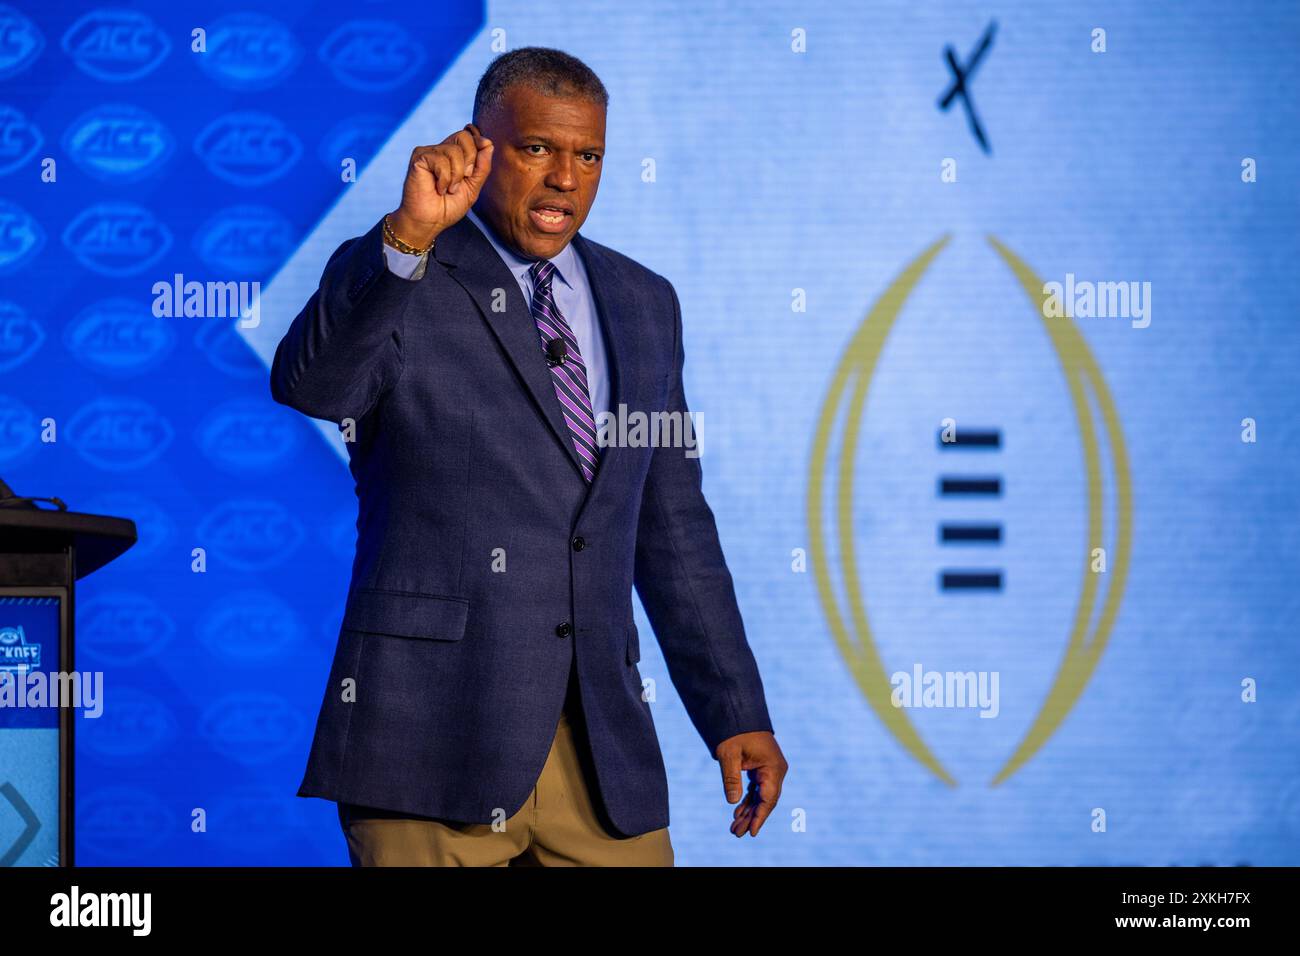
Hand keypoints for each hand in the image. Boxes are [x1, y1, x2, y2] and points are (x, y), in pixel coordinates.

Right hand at [388, 123, 494, 249]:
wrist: (430, 222)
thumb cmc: (448, 207)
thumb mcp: (473, 187)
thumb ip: (482, 167)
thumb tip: (489, 143)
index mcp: (454, 155)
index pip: (470, 137)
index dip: (478, 145)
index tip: (475, 167)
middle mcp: (441, 150)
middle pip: (464, 136)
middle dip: (470, 160)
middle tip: (464, 179)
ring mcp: (429, 152)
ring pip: (454, 151)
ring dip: (456, 176)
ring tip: (448, 189)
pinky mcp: (419, 157)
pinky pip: (441, 160)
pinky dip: (444, 179)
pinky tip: (438, 189)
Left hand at [715, 730, 786, 836]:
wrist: (739, 711)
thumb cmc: (735, 731)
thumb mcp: (729, 754)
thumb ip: (731, 778)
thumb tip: (733, 802)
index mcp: (773, 767)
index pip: (768, 798)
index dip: (759, 817)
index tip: (752, 832)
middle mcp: (776, 770)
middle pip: (765, 800)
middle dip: (751, 818)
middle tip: (736, 833)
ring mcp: (770, 769)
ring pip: (761, 796)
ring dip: (749, 811)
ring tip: (735, 827)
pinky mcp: (762, 768)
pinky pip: (757, 789)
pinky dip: (748, 800)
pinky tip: (738, 812)